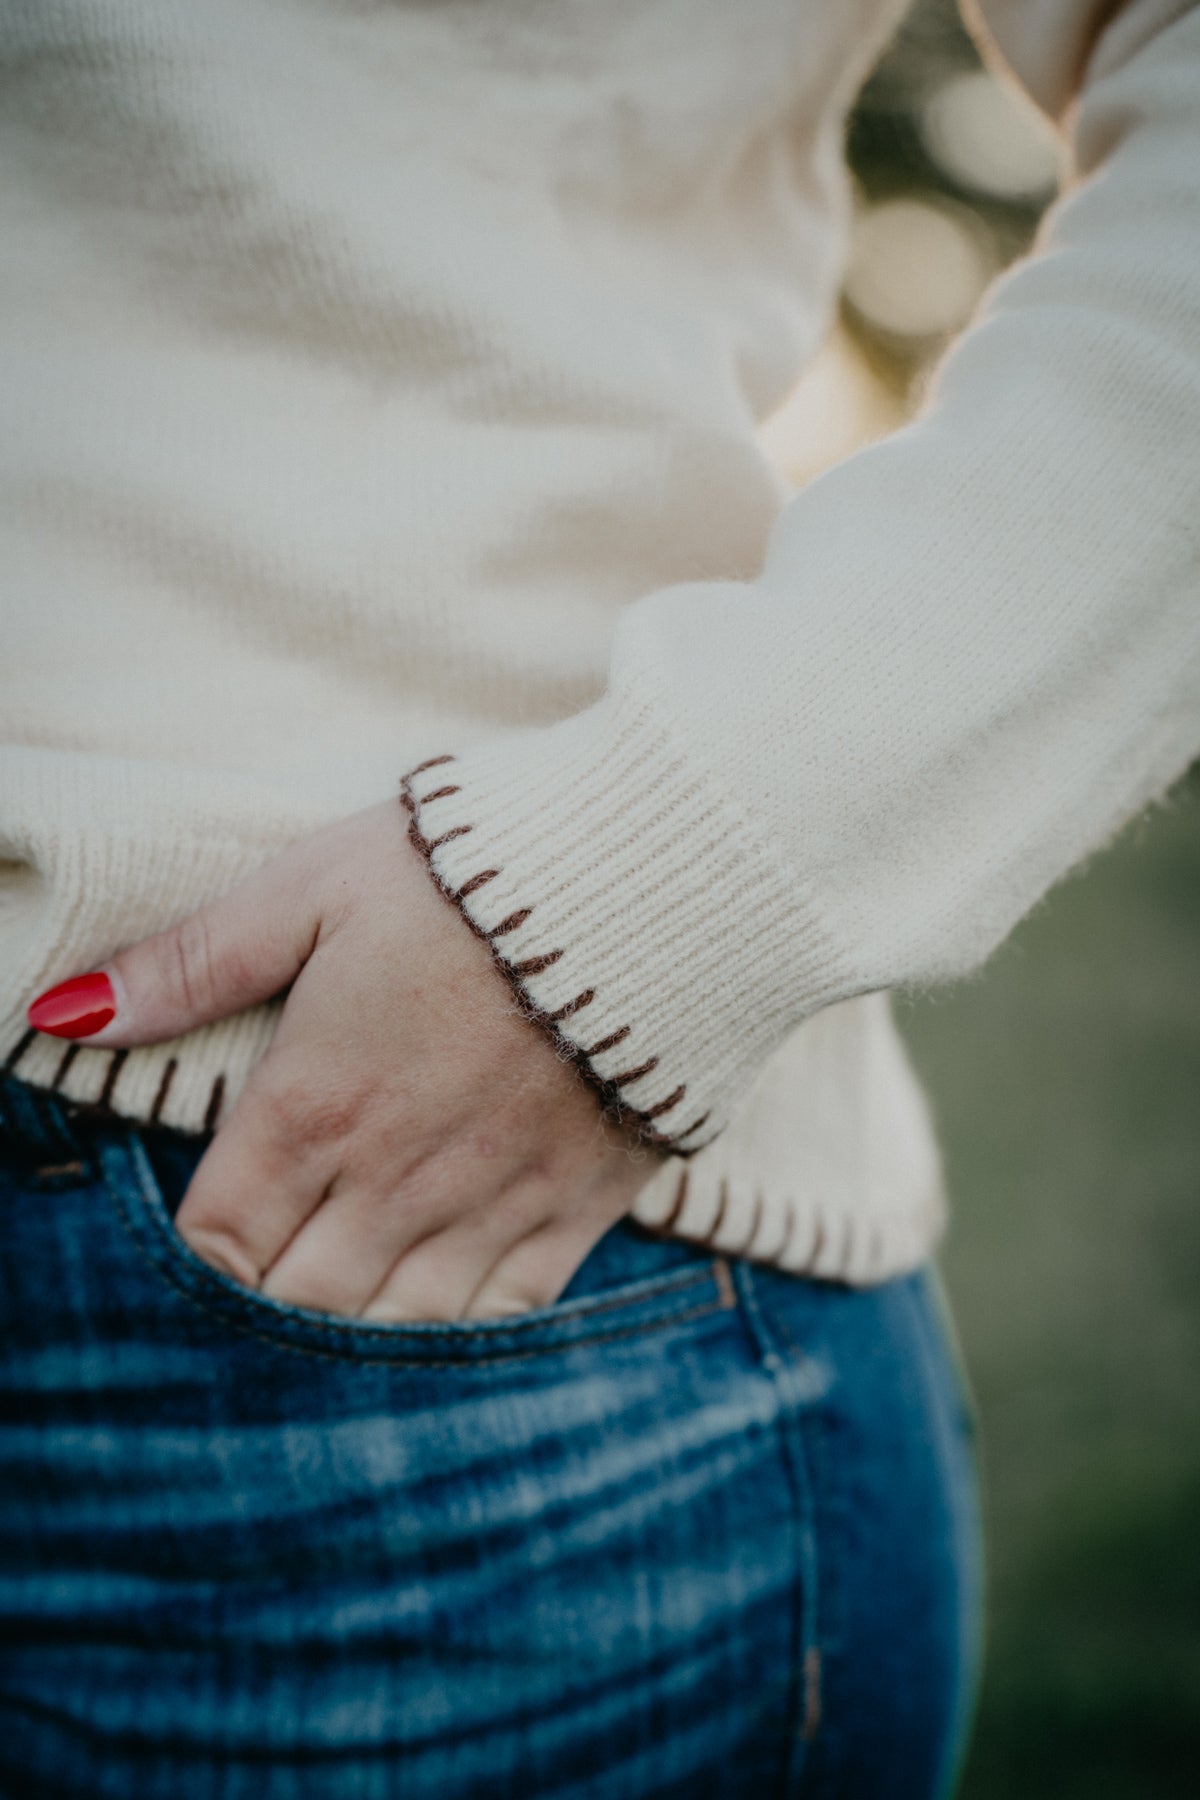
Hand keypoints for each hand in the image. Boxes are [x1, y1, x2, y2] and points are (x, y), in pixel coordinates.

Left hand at [33, 804, 655, 1319]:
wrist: (656, 880)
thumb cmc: (468, 872)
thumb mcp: (313, 885)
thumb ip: (194, 960)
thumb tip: (69, 1009)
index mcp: (314, 1103)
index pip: (216, 1241)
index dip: (186, 1269)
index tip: (193, 1256)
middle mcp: (393, 1177)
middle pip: (294, 1308)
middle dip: (258, 1322)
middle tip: (252, 1312)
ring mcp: (488, 1203)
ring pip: (392, 1332)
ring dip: (351, 1349)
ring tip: (333, 1342)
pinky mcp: (575, 1209)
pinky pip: (504, 1317)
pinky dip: (460, 1343)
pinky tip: (438, 1335)